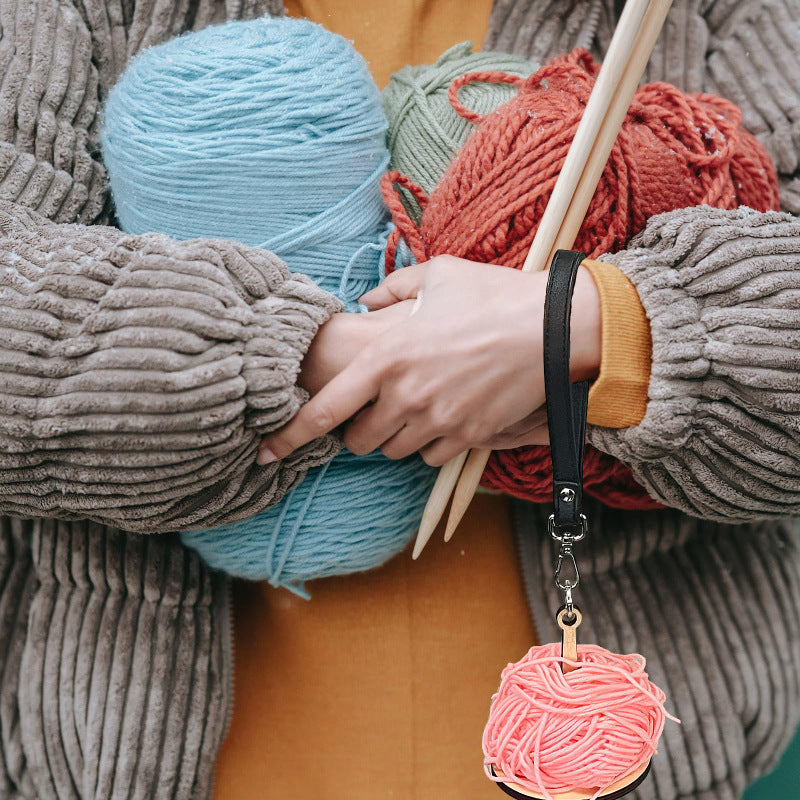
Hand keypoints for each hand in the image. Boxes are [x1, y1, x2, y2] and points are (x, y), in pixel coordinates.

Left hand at [261, 256, 599, 465]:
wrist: (553, 327)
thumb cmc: (492, 295)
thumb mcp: (435, 275)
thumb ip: (389, 290)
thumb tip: (363, 304)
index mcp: (386, 357)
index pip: (324, 410)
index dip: (289, 435)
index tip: (265, 451)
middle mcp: (405, 396)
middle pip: (359, 440)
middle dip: (359, 429)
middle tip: (373, 408)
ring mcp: (437, 421)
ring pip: (394, 451)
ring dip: (393, 437)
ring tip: (412, 409)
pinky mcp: (467, 437)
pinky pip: (430, 456)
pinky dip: (427, 444)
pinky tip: (442, 418)